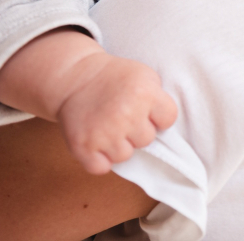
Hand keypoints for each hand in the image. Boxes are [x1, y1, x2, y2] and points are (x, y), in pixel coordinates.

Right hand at [55, 52, 178, 174]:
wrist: (74, 75)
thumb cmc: (113, 77)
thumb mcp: (144, 75)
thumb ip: (159, 98)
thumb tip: (166, 125)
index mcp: (145, 93)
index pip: (169, 119)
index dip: (158, 116)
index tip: (146, 110)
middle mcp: (126, 114)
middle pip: (147, 140)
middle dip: (137, 130)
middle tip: (122, 115)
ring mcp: (104, 132)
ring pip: (125, 155)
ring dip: (118, 145)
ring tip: (108, 126)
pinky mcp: (83, 146)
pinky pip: (101, 167)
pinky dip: (98, 159)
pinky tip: (96, 141)